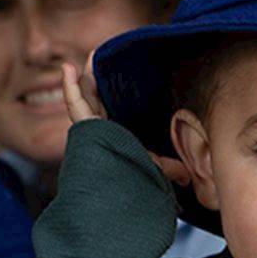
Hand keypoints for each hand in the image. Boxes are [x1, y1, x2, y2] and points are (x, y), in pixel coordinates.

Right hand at [63, 58, 190, 186]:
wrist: (123, 199)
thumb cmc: (136, 185)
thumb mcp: (156, 169)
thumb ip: (170, 169)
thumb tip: (189, 176)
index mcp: (113, 138)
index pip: (107, 111)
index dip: (107, 93)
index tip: (113, 72)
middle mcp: (100, 134)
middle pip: (94, 101)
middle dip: (94, 79)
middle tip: (97, 57)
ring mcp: (92, 132)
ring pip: (84, 100)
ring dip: (83, 78)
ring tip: (90, 57)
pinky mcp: (87, 131)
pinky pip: (75, 107)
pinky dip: (70, 88)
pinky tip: (67, 70)